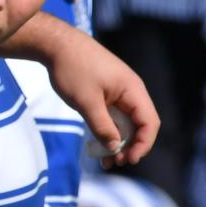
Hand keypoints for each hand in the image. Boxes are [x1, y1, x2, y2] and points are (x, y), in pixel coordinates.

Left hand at [45, 33, 158, 166]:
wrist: (56, 44)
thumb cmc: (72, 69)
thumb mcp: (86, 102)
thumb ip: (102, 127)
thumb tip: (115, 148)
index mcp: (133, 90)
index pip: (149, 123)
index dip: (143, 144)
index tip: (128, 160)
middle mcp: (131, 91)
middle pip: (139, 125)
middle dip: (130, 146)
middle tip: (114, 162)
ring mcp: (118, 92)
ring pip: (125, 122)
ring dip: (117, 141)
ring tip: (105, 160)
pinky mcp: (106, 92)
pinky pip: (113, 116)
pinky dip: (108, 130)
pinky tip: (98, 146)